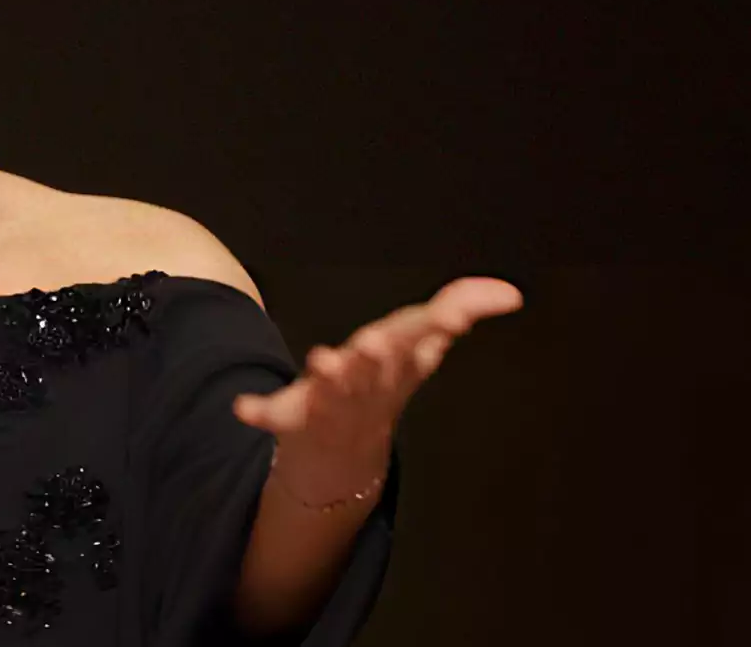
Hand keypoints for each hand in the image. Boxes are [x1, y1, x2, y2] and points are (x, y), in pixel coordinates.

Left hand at [232, 276, 522, 502]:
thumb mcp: (421, 344)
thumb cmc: (382, 385)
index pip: (422, 341)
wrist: (342, 459)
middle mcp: (368, 385)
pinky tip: (242, 407)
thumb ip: (461, 308)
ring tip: (325, 361)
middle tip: (378, 342)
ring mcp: (329, 405)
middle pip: (377, 369)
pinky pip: (274, 416)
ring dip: (331, 379)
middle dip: (378, 357)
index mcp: (399, 364)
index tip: (450, 318)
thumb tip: (508, 291)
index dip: (436, 329)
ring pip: (333, 393)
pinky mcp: (292, 418)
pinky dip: (259, 412)